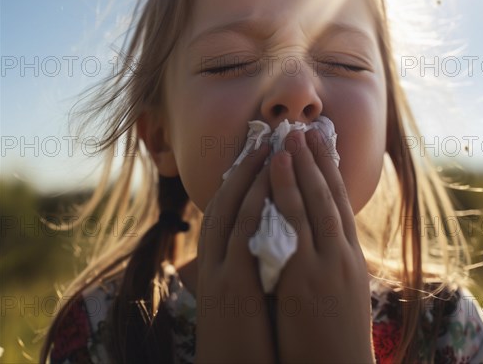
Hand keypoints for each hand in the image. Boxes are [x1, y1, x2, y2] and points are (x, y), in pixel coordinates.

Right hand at [195, 142, 276, 363]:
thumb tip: (267, 243)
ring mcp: (219, 271)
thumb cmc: (243, 343)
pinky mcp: (230, 285)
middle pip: (226, 201)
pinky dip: (254, 202)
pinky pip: (242, 233)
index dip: (242, 180)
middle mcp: (213, 261)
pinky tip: (268, 179)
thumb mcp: (242, 299)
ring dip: (250, 175)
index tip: (259, 156)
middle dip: (245, 168)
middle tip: (264, 139)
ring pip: (232, 209)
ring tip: (269, 146)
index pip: (227, 210)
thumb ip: (249, 268)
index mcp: (217, 264)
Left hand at [270, 129, 374, 363]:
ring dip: (300, 168)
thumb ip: (329, 262)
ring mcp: (326, 264)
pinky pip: (293, 226)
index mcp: (351, 257)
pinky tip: (274, 173)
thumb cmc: (335, 337)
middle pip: (329, 196)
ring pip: (313, 203)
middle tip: (304, 129)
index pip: (340, 202)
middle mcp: (343, 254)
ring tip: (289, 140)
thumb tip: (317, 237)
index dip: (330, 170)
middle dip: (316, 160)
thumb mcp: (340, 294)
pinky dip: (285, 196)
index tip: (321, 142)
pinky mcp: (307, 277)